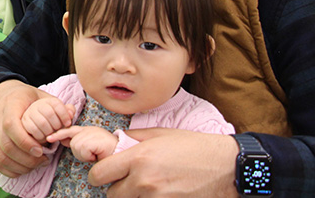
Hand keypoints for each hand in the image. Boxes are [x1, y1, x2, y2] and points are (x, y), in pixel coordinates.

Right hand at [0, 80, 70, 177]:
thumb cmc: (23, 97)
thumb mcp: (39, 95)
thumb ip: (56, 105)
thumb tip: (71, 115)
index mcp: (8, 105)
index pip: (11, 126)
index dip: (26, 143)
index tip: (41, 151)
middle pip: (6, 146)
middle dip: (27, 159)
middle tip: (43, 161)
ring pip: (0, 157)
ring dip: (20, 166)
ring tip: (35, 165)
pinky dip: (10, 169)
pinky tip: (23, 168)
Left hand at [47, 126, 116, 162]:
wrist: (123, 155)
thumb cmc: (108, 153)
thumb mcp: (91, 146)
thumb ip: (78, 142)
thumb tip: (63, 140)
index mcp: (88, 130)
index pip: (70, 130)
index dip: (59, 134)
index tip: (49, 138)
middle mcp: (90, 129)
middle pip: (73, 142)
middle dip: (79, 152)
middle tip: (92, 154)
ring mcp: (93, 133)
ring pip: (77, 147)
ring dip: (85, 155)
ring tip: (96, 154)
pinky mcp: (95, 139)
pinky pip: (83, 150)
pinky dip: (89, 156)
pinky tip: (98, 154)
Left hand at [88, 128, 238, 197]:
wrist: (226, 167)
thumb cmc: (194, 147)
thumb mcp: (160, 134)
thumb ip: (133, 138)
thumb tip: (115, 140)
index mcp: (138, 158)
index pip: (100, 174)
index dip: (98, 175)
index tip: (101, 175)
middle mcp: (144, 180)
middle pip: (113, 195)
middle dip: (116, 189)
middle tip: (125, 183)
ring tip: (144, 188)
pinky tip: (158, 194)